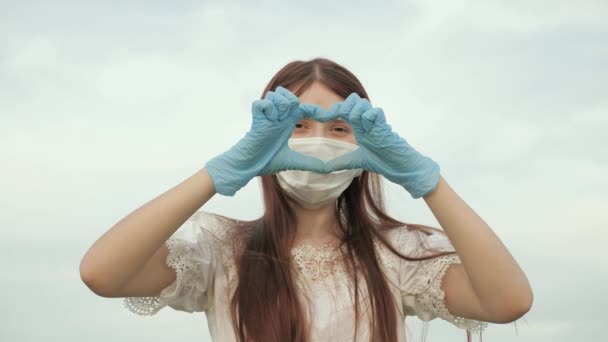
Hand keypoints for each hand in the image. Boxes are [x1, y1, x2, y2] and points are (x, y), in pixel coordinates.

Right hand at [205, 86, 328, 195]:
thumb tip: (328, 169)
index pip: (304, 107)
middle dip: (293, 102)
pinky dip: (267, 108)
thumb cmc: (267, 160)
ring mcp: (267, 117)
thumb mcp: (293, 161)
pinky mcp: (256, 120)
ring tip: (278, 120)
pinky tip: (269, 120)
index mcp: (288, 123)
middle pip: (288, 95)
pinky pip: (261, 103)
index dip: (316, 110)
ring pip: (275, 95)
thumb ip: (310, 163)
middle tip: (290, 118)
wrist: (248, 166)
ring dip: (280, 105)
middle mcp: (278, 117)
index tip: (325, 117)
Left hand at [299, 93, 440, 198]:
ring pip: (362, 103)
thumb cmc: (382, 160)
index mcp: (359, 126)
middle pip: (353, 99)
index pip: (344, 108)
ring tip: (356, 128)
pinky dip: (368, 118)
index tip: (320, 117)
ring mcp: (376, 123)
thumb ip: (339, 162)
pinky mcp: (385, 127)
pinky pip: (375, 112)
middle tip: (335, 118)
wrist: (400, 166)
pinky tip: (367, 130)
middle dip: (342, 107)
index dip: (332, 110)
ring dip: (355, 113)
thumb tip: (323, 168)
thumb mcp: (355, 161)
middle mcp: (366, 121)